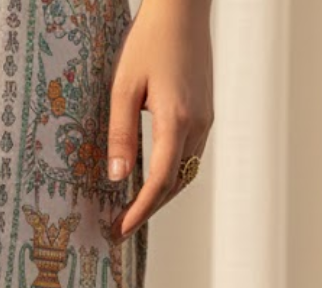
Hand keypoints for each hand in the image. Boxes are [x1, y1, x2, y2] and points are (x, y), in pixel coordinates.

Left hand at [106, 0, 213, 240]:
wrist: (183, 7)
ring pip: (185, 173)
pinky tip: (150, 181)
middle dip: (148, 210)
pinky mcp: (204, 112)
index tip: (120, 230)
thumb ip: (120, 134)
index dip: (140, 211)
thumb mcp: (124, 87)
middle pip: (175, 184)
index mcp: (177, 120)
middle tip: (119, 229)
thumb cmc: (150, 40)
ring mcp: (205, 119)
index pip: (160, 181)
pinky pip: (188, 156)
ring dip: (159, 196)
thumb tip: (117, 177)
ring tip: (131, 211)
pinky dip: (170, 176)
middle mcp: (197, 124)